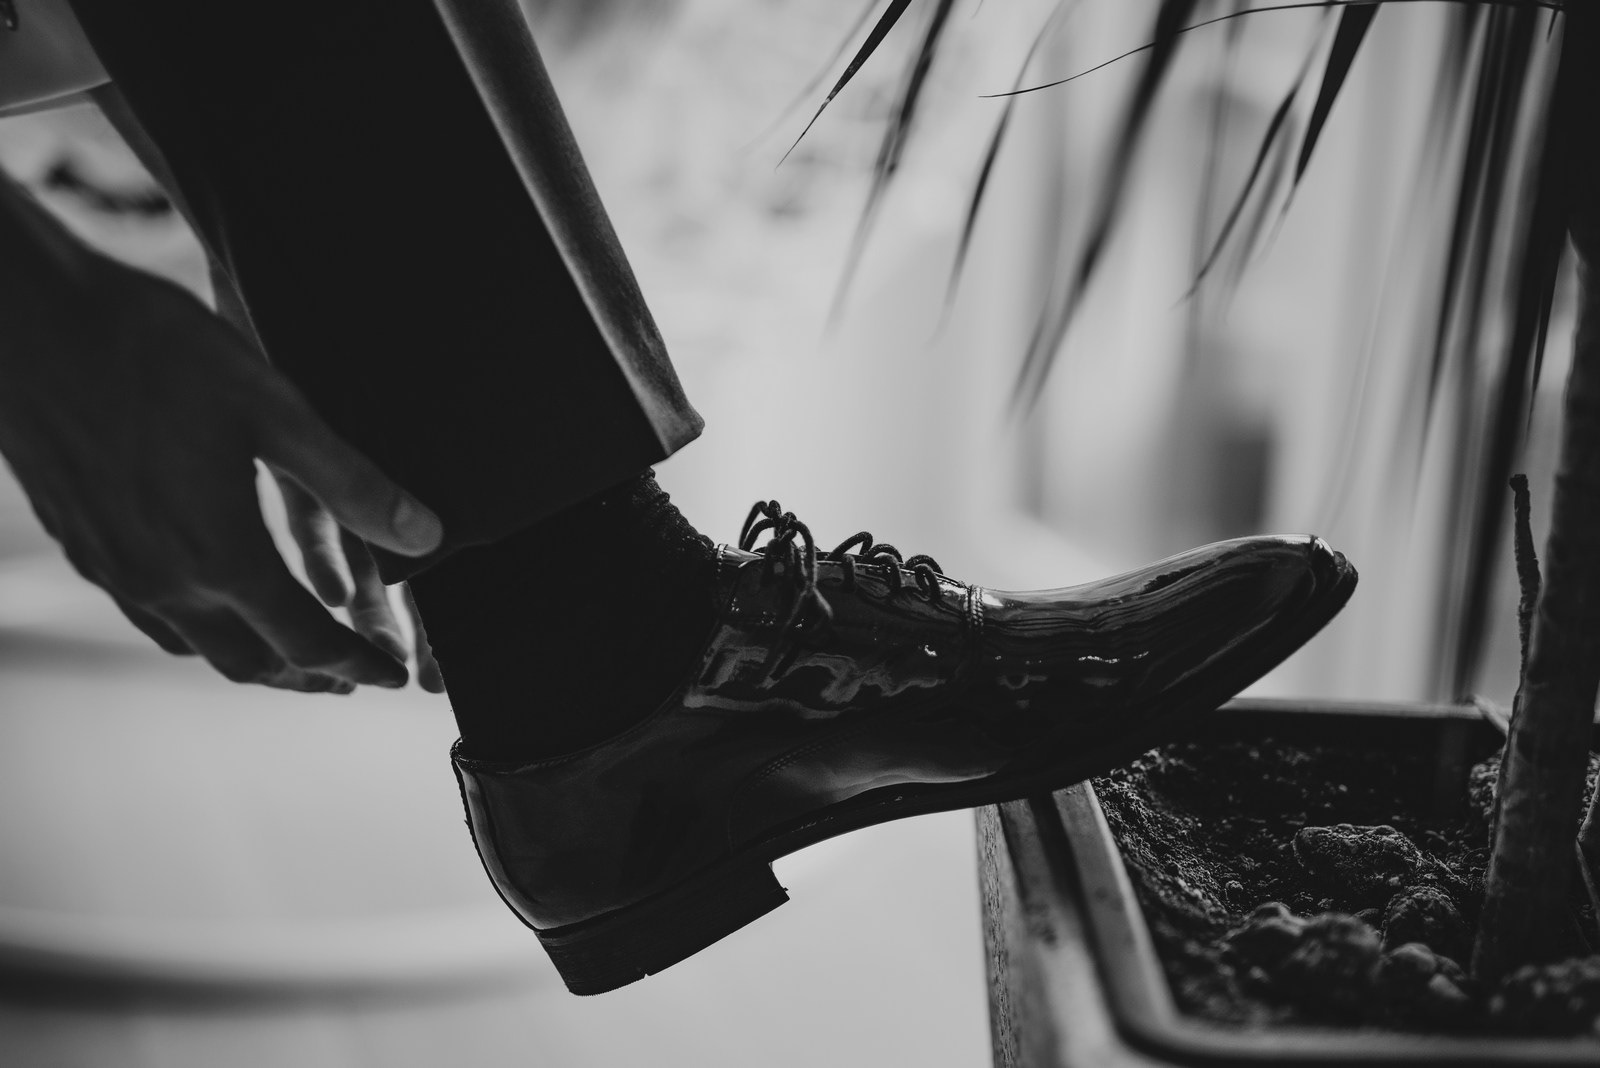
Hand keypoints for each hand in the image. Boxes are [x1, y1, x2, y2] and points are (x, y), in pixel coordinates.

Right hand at [0, 250, 444, 691]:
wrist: (26, 321)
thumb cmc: (154, 352)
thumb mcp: (274, 407)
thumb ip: (352, 482)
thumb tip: (428, 536)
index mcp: (221, 558)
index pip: (309, 643)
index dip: (361, 665)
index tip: (396, 677)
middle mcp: (165, 583)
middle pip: (254, 664)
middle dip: (312, 678)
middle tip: (354, 676)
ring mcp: (115, 571)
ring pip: (198, 648)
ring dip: (257, 659)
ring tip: (296, 650)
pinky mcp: (83, 548)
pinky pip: (154, 617)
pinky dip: (203, 630)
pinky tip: (217, 601)